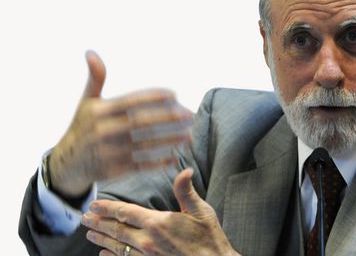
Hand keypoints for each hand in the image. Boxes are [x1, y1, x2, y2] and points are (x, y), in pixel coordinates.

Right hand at [49, 51, 192, 196]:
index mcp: (99, 111)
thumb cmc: (83, 126)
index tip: (175, 94)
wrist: (66, 163)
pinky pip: (141, 165)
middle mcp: (103, 131)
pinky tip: (176, 156)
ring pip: (145, 145)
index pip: (131, 101)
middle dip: (168, 118)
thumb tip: (91, 52)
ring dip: (170, 140)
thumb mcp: (86, 102)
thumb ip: (95, 79)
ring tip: (189, 135)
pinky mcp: (114, 170)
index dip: (154, 97)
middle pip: (142, 123)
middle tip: (190, 115)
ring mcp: (109, 152)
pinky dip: (159, 162)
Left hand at [81, 169, 239, 255]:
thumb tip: (185, 170)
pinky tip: (104, 255)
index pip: (126, 212)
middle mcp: (148, 241)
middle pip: (117, 229)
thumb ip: (186, 191)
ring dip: (102, 239)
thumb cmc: (209, 238)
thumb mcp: (200, 211)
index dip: (108, 207)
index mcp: (158, 223)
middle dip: (99, 223)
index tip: (94, 204)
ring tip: (89, 234)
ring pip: (118, 246)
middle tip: (84, 218)